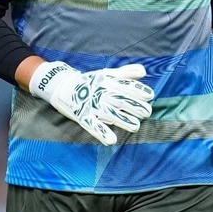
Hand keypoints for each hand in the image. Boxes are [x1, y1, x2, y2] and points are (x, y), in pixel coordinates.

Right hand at [28, 61, 153, 145]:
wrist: (63, 86)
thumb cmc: (90, 81)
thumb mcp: (108, 74)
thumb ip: (126, 73)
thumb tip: (143, 71)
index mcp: (109, 83)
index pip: (126, 86)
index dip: (139, 90)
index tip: (150, 96)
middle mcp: (102, 94)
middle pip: (121, 100)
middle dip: (135, 106)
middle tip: (146, 113)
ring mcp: (93, 105)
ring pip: (110, 113)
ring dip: (123, 120)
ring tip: (135, 126)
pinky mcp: (84, 116)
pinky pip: (93, 125)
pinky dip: (102, 133)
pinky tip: (111, 140)